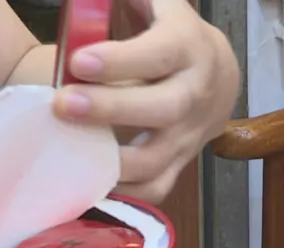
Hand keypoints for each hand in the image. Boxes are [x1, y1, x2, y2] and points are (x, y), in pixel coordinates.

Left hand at [52, 0, 239, 202]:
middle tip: (64, 105)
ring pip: (158, 156)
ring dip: (112, 160)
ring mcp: (189, 134)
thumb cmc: (174, 35)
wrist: (220, 76)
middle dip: (111, 109)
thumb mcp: (161, 6)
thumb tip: (87, 0)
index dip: (120, 61)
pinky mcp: (180, 163)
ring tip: (70, 152)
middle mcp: (194, 93)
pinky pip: (156, 187)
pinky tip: (90, 184)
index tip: (78, 62)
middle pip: (162, 108)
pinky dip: (125, 192)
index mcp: (188, 48)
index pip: (159, 55)